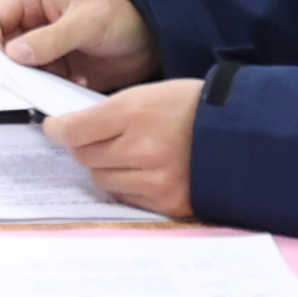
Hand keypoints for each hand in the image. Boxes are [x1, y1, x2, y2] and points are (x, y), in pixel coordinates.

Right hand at [0, 0, 159, 89]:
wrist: (154, 34)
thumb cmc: (120, 12)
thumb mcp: (87, 21)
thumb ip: (51, 38)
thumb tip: (13, 54)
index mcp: (30, 0)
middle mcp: (30, 24)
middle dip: (5, 68)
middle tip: (17, 86)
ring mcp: (43, 49)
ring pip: (18, 71)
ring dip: (28, 83)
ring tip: (47, 91)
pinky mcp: (57, 69)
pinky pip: (39, 85)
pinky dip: (46, 92)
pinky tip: (65, 93)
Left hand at [49, 77, 202, 218]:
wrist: (242, 132)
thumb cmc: (192, 106)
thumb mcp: (148, 93)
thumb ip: (109, 112)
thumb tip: (71, 129)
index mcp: (135, 112)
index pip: (75, 130)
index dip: (59, 130)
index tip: (55, 128)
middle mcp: (142, 149)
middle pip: (85, 157)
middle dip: (84, 148)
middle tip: (94, 140)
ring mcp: (156, 180)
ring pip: (102, 181)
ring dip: (105, 168)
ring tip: (124, 155)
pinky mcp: (169, 203)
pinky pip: (127, 198)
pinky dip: (127, 186)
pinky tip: (142, 172)